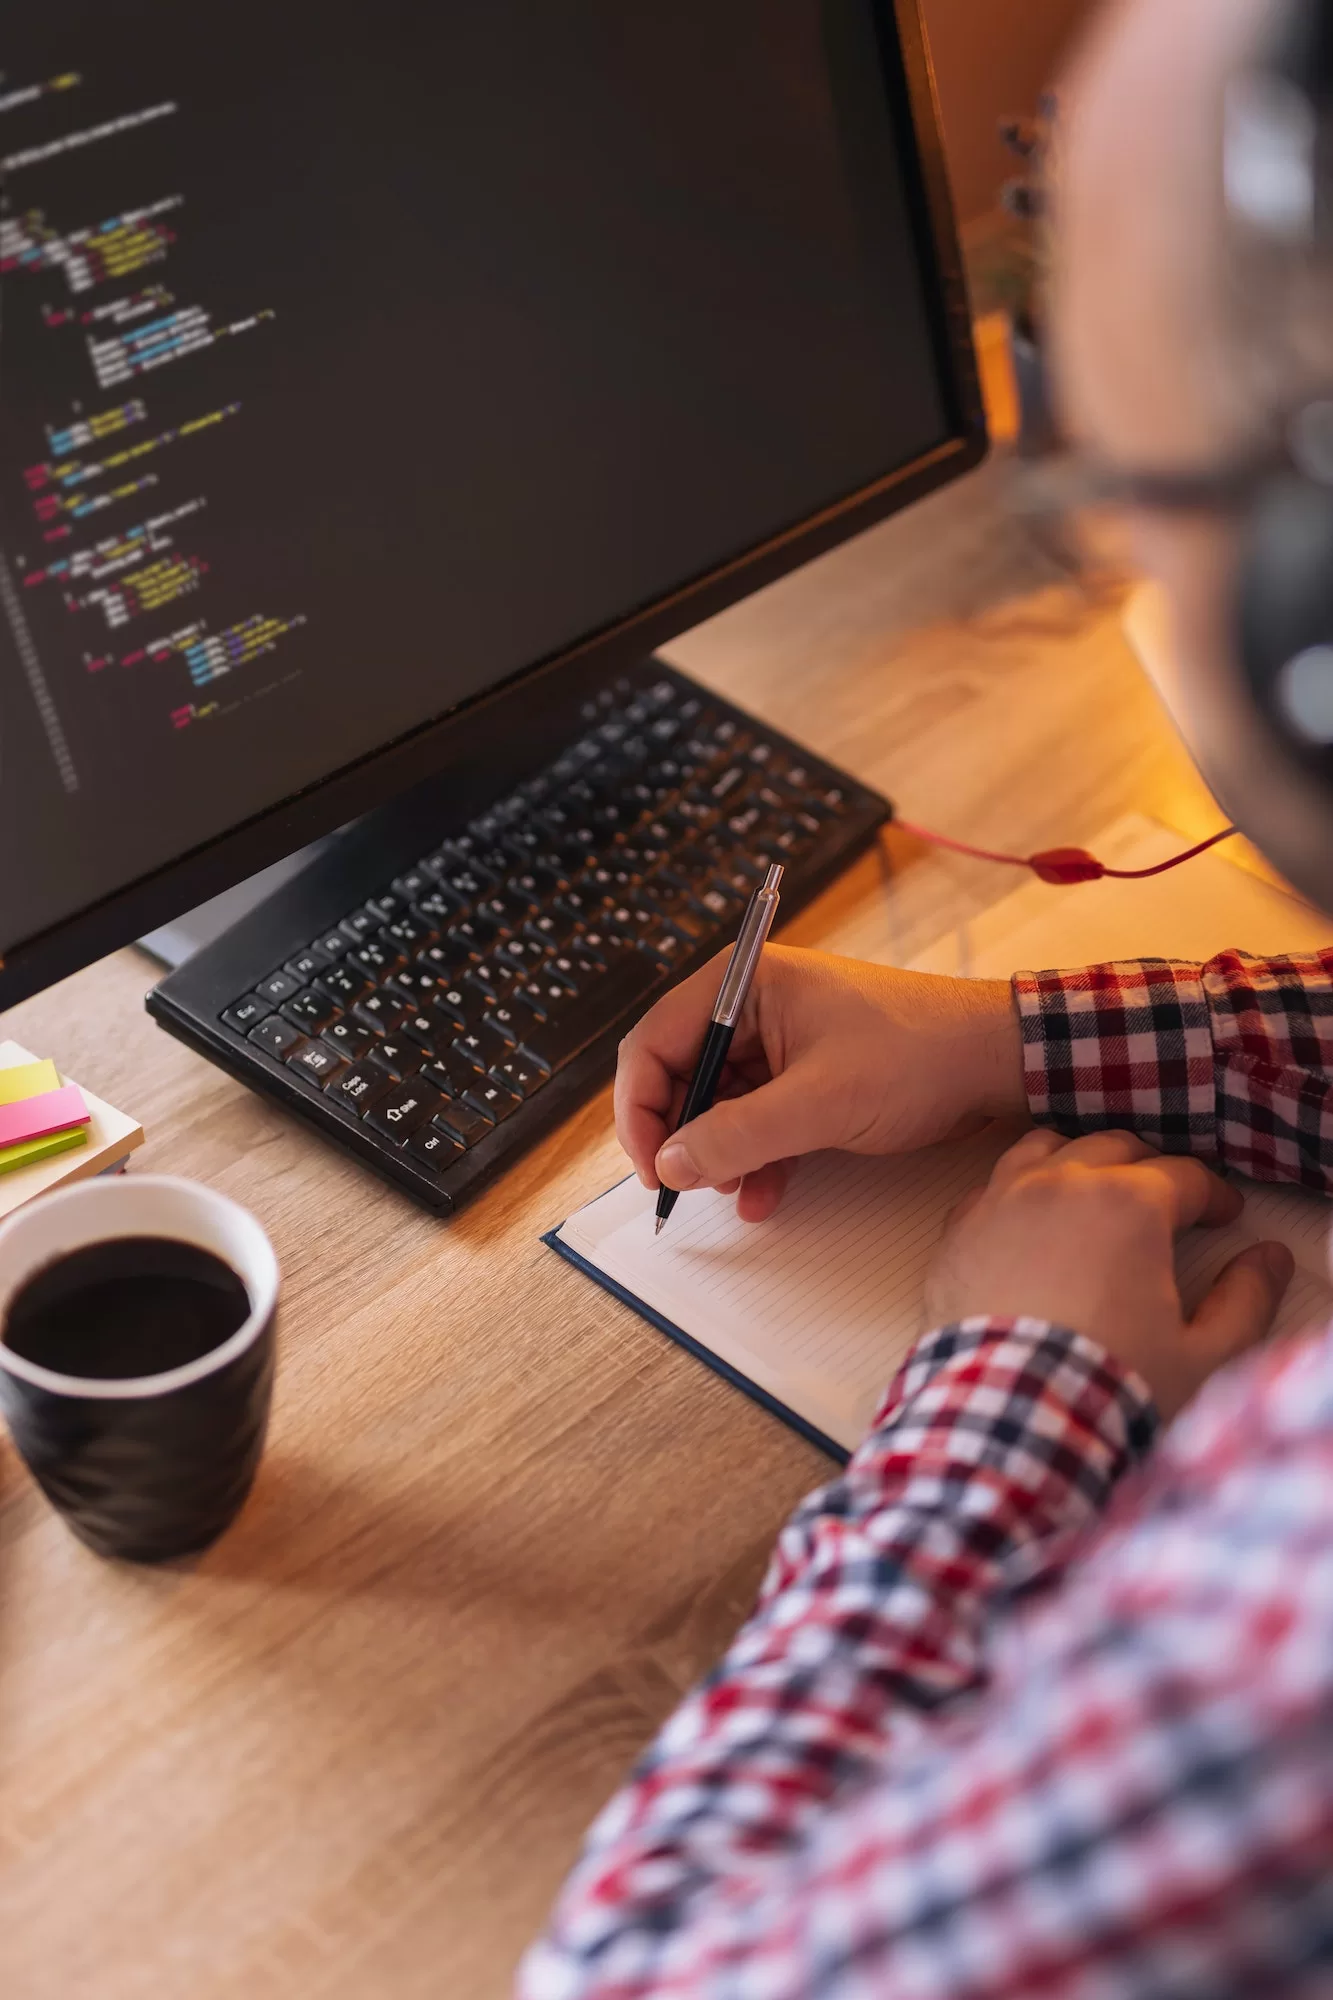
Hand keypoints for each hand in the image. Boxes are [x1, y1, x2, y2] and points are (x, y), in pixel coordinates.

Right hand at [614, 945, 1024, 1221]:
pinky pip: (757, 1117)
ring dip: (719, 1153)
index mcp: (745, 984)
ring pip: (719, 1103)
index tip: (653, 1167)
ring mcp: (780, 1040)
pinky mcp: (805, 1074)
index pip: (656, 1042)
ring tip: (736, 1191)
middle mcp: (754, 1006)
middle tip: (688, 1188)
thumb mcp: (820, 1103)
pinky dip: (754, 1156)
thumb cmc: (918, 1055)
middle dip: (683, 1136)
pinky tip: (761, 1195)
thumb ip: (738, 1135)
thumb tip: (672, 1164)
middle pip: (681, 1074)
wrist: (996, 1060)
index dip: (641, 1108)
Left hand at [925, 1128, 1295, 1419]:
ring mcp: (1000, 1201)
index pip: (1185, 1175)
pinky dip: (1020, 1189)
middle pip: (1115, 1148)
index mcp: (1129, 1204)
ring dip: (1080, 1161)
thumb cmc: (1108, 1390)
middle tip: (1169, 1203)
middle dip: (1150, 1169)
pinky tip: (1030, 1218)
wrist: (1006, 1423)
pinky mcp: (956, 1232)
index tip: (1226, 1217)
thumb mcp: (1203, 1357)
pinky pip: (992, 1185)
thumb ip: (1246, 1300)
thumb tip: (1267, 1258)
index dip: (1214, 1195)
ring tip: (1097, 1191)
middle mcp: (1061, 1183)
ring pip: (1047, 1149)